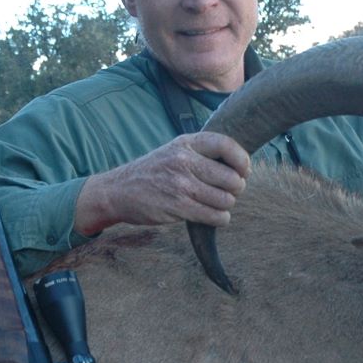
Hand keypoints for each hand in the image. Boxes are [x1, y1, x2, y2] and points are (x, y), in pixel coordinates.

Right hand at [73, 132, 250, 235]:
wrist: (118, 191)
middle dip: (236, 189)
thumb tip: (240, 164)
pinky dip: (220, 219)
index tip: (244, 170)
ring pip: (226, 200)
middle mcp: (184, 161)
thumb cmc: (153, 171)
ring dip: (227, 206)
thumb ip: (202, 152)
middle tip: (228, 192)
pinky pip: (215, 216)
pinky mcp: (178, 207)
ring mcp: (181, 185)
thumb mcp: (174, 150)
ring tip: (216, 204)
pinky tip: (214, 216)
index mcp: (186, 143)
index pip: (226, 145)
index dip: (242, 160)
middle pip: (231, 178)